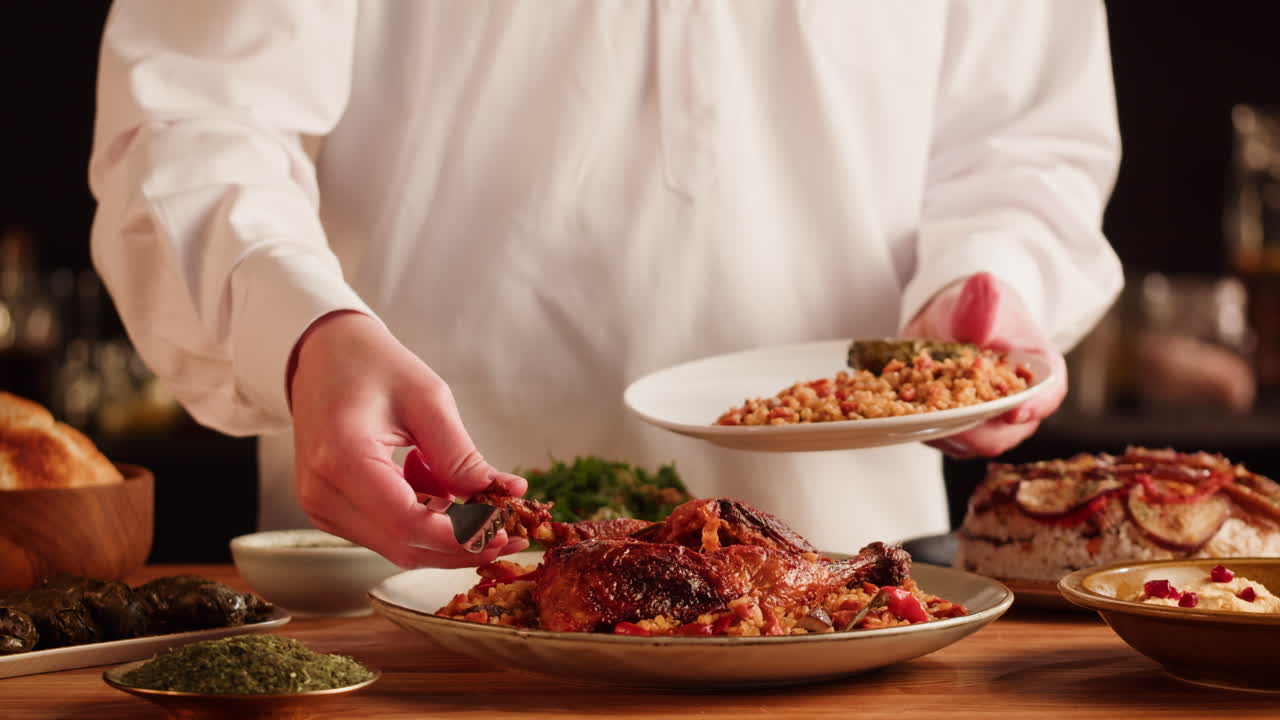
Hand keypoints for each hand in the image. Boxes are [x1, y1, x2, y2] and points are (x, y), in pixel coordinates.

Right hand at [287, 310, 528, 566]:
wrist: (324, 356)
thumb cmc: (373, 366)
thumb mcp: (428, 398)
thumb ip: (461, 455)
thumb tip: (504, 495)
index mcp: (343, 458)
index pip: (408, 523)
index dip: (461, 538)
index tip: (503, 534)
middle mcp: (322, 492)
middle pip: (403, 545)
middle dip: (461, 546)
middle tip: (507, 534)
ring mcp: (320, 506)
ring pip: (397, 544)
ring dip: (443, 529)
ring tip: (463, 486)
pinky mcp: (327, 510)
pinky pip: (384, 531)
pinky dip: (421, 518)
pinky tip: (431, 481)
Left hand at [901, 272, 1066, 457]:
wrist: (952, 321)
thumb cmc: (978, 311)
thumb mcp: (980, 299)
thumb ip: (981, 303)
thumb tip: (982, 289)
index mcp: (1039, 370)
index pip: (1049, 392)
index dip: (1036, 405)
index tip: (1016, 410)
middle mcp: (1018, 405)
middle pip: (1006, 432)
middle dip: (977, 429)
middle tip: (946, 412)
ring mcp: (987, 423)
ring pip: (970, 442)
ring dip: (942, 429)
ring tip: (915, 404)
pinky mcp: (956, 429)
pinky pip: (941, 437)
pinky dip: (922, 426)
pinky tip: (901, 408)